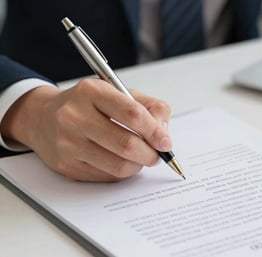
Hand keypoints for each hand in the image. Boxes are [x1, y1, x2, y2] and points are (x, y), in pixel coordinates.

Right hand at [1, 79, 171, 181]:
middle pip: (126, 144)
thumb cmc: (89, 105)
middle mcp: (75, 116)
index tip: (166, 142)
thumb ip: (150, 107)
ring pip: (118, 166)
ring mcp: (68, 143)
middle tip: (157, 155)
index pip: (132, 114)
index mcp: (91, 92)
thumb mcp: (119, 93)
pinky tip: (121, 161)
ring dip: (138, 165)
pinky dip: (122, 172)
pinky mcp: (66, 165)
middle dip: (151, 154)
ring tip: (140, 158)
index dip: (155, 131)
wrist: (44, 118)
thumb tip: (164, 134)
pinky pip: (106, 177)